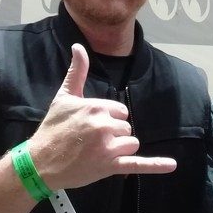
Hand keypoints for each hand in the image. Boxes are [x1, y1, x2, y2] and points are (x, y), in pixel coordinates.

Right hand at [28, 43, 176, 189]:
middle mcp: (104, 125)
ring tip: (96, 153)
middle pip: (126, 127)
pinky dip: (156, 165)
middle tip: (90, 141)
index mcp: (97, 107)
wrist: (40, 162)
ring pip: (131, 143)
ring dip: (119, 149)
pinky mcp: (110, 166)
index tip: (91, 126)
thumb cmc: (52, 128)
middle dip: (114, 134)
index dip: (108, 119)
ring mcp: (108, 147)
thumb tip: (79, 46)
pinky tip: (172, 165)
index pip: (120, 111)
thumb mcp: (64, 97)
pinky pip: (138, 164)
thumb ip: (77, 72)